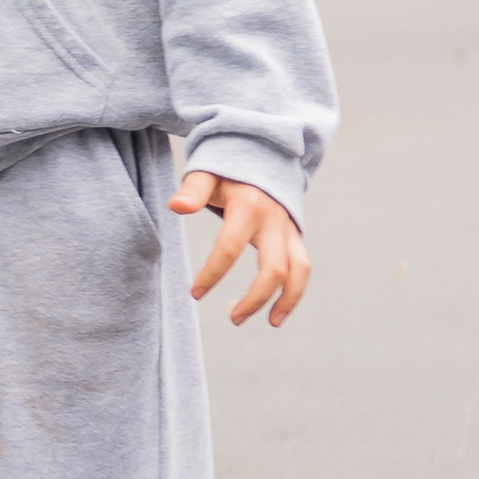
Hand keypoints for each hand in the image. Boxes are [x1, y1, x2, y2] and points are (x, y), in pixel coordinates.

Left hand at [171, 171, 307, 327]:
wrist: (261, 156)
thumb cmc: (226, 170)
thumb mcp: (207, 173)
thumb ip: (193, 190)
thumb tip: (176, 207)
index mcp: (248, 206)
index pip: (229, 248)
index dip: (211, 274)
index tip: (194, 293)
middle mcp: (274, 220)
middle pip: (274, 268)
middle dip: (255, 298)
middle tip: (233, 319)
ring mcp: (288, 229)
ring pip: (299, 271)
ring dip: (288, 300)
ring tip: (272, 323)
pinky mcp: (295, 236)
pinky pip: (302, 267)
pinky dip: (295, 291)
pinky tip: (278, 312)